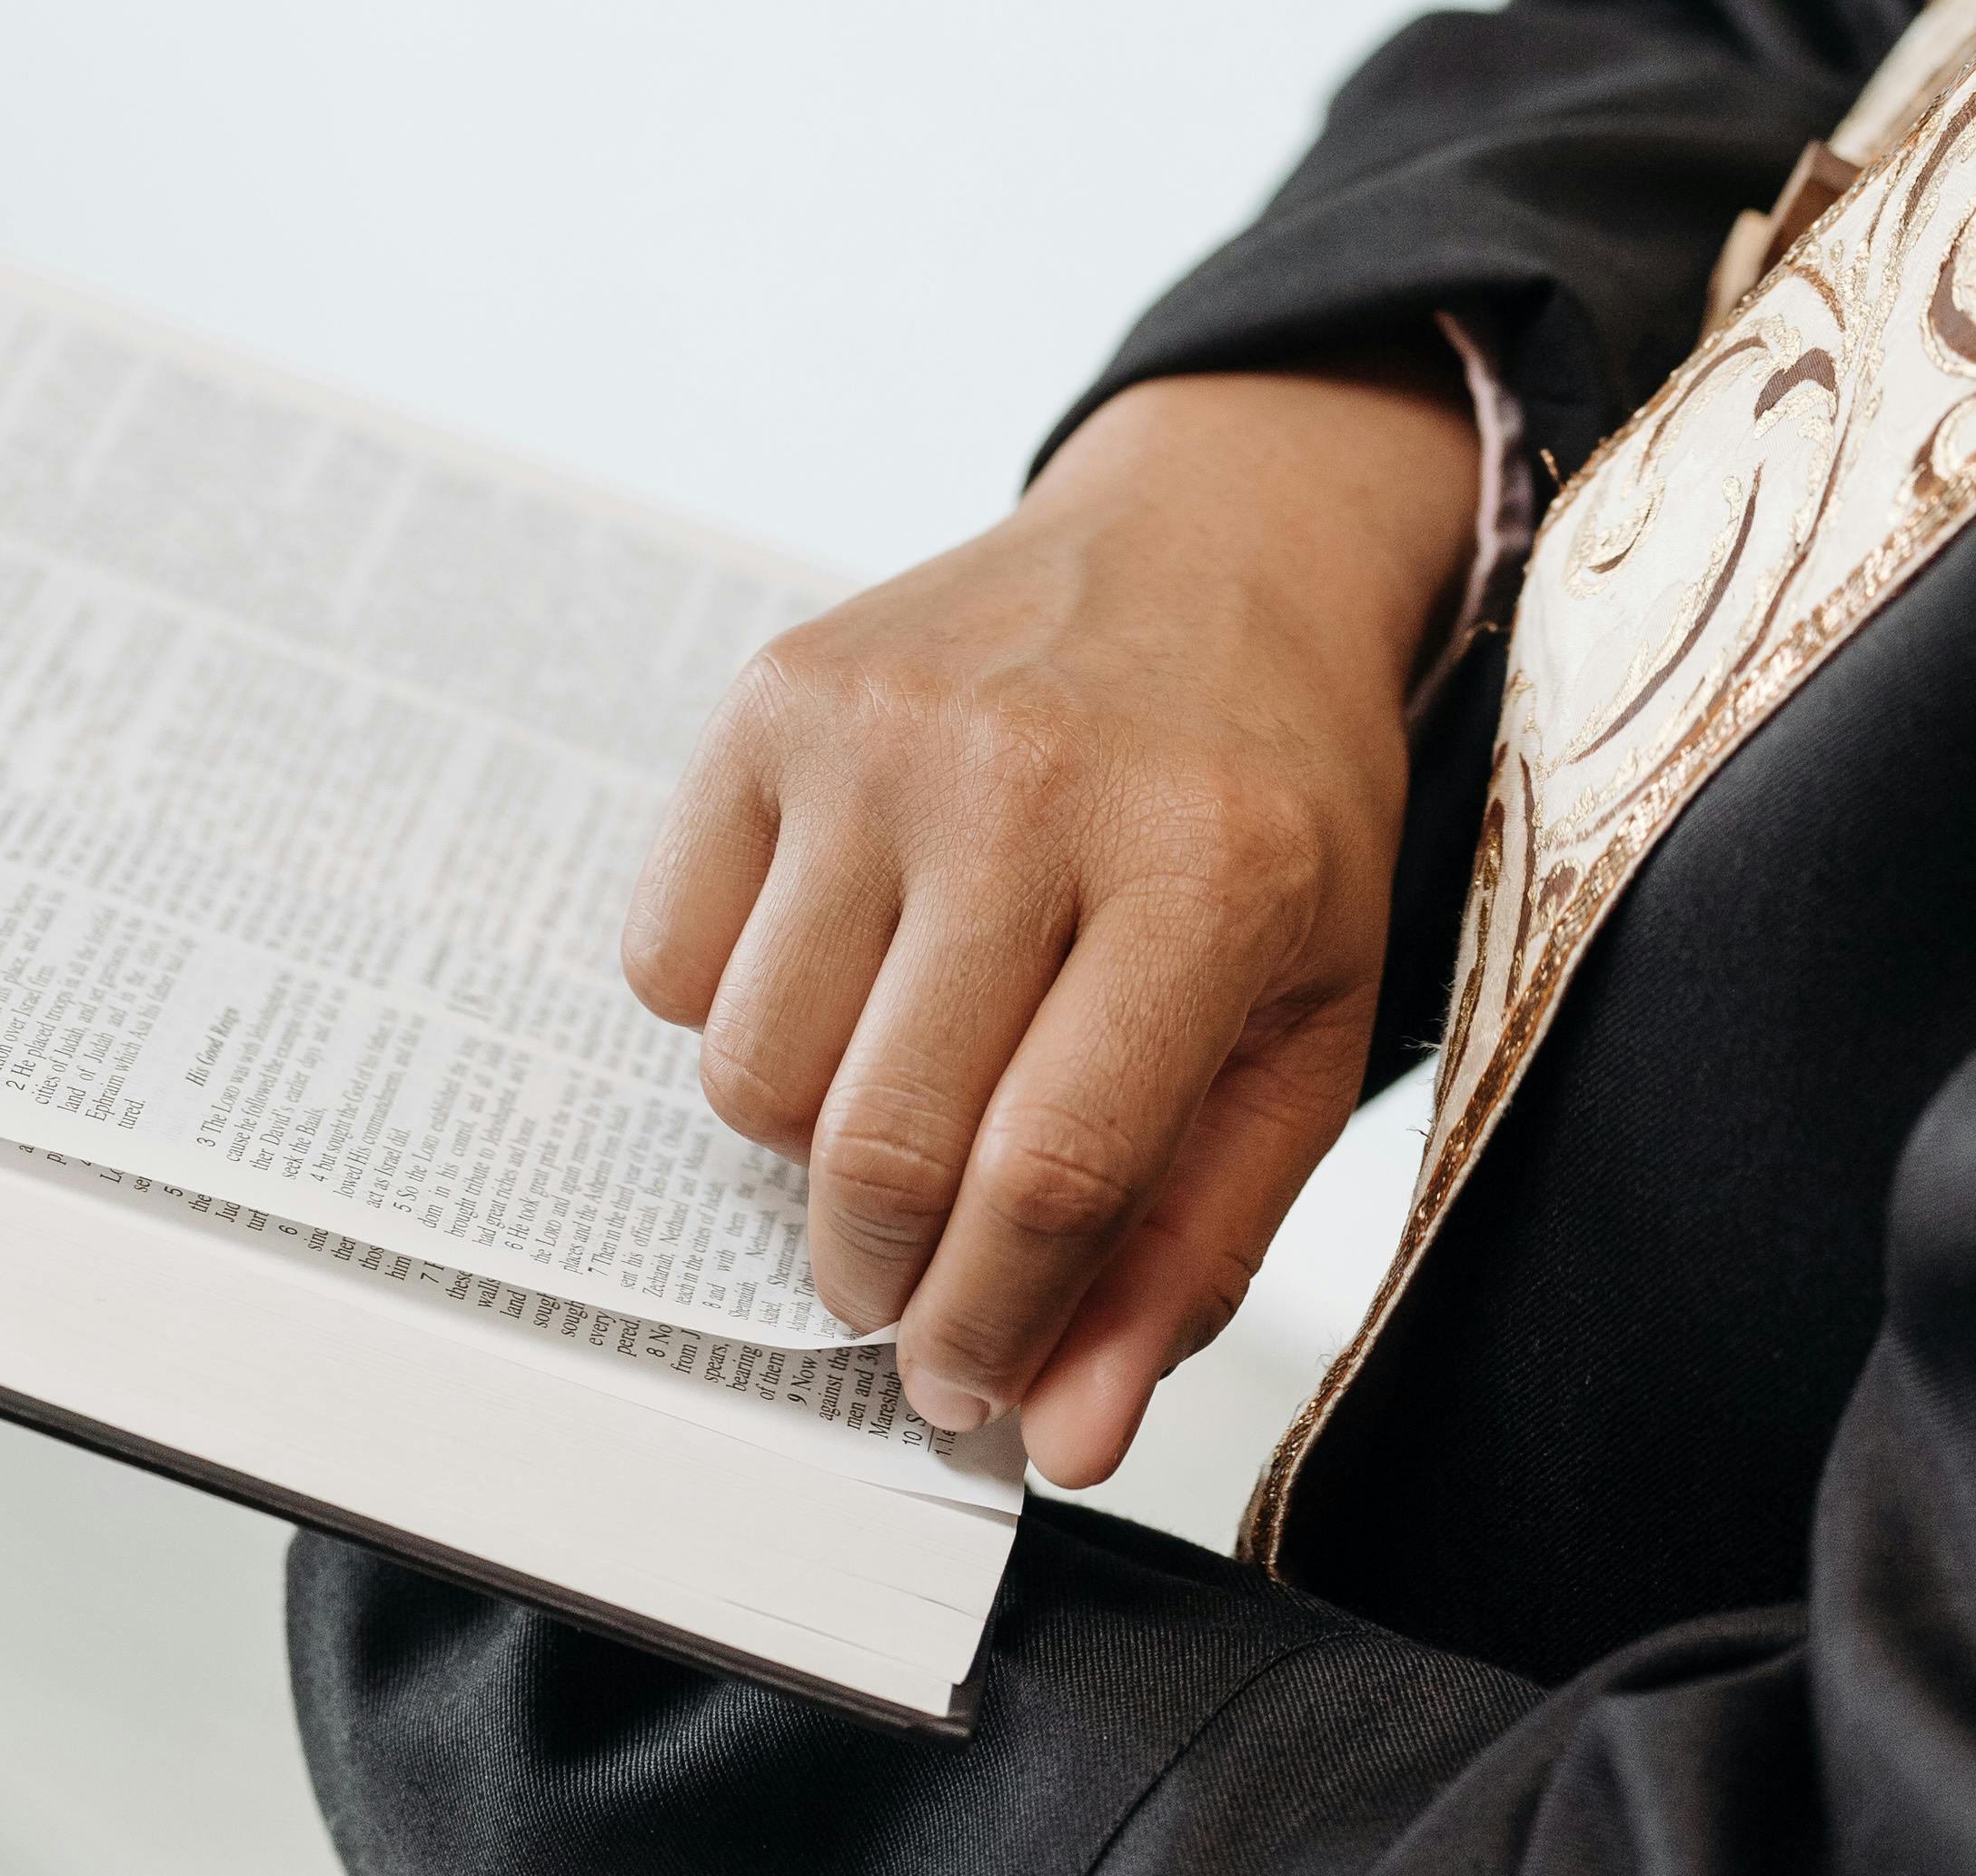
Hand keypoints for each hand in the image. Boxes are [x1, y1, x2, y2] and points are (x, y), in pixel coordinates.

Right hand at [621, 357, 1481, 1485]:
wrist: (1222, 540)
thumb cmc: (1271, 801)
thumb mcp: (1306, 1022)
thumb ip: (1192, 1246)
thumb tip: (1061, 1436)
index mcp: (1204, 869)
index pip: (1048, 1182)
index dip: (989, 1335)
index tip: (972, 1386)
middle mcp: (1033, 780)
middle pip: (877, 1150)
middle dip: (883, 1277)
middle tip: (920, 1273)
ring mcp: (888, 725)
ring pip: (751, 1075)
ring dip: (806, 1145)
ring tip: (903, 1082)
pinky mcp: (778, 688)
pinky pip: (668, 955)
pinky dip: (732, 1008)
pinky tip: (844, 957)